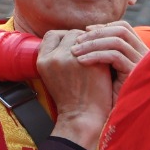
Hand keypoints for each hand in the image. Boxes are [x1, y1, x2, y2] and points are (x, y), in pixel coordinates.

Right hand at [37, 29, 115, 149]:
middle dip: (82, 39)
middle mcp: (54, 57)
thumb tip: (73, 40)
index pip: (52, 35)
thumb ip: (56, 57)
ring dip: (94, 43)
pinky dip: (104, 50)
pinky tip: (107, 59)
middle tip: (92, 49)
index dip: (64, 37)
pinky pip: (99, 46)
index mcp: (42, 60)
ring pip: (86, 37)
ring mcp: (71, 59)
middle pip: (70, 33)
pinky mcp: (89, 62)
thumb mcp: (52, 76)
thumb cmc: (70, 98)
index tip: (75, 46)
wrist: (82, 116)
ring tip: (100, 54)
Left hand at [73, 20, 146, 89]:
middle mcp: (142, 55)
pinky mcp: (135, 74)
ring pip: (117, 41)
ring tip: (74, 51)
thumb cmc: (106, 95)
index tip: (84, 32)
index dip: (103, 27)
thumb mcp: (104, 69)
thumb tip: (83, 35)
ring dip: (92, 44)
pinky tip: (81, 61)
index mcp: (137, 51)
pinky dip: (96, 56)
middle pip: (121, 31)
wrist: (115, 117)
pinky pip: (115, 56)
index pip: (124, 28)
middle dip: (96, 33)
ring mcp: (140, 64)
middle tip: (76, 41)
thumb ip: (101, 52)